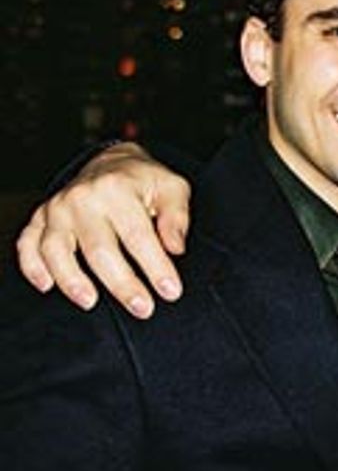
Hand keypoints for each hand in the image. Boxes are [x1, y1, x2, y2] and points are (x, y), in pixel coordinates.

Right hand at [16, 142, 190, 318]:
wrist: (111, 162)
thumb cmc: (144, 180)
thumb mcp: (173, 187)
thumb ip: (176, 218)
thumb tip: (175, 249)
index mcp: (118, 189)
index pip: (138, 236)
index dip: (155, 267)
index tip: (170, 291)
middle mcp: (83, 199)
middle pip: (99, 250)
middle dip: (122, 284)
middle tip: (143, 309)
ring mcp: (57, 209)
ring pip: (57, 250)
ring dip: (72, 280)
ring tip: (91, 302)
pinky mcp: (40, 218)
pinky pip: (28, 245)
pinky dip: (33, 267)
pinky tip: (47, 285)